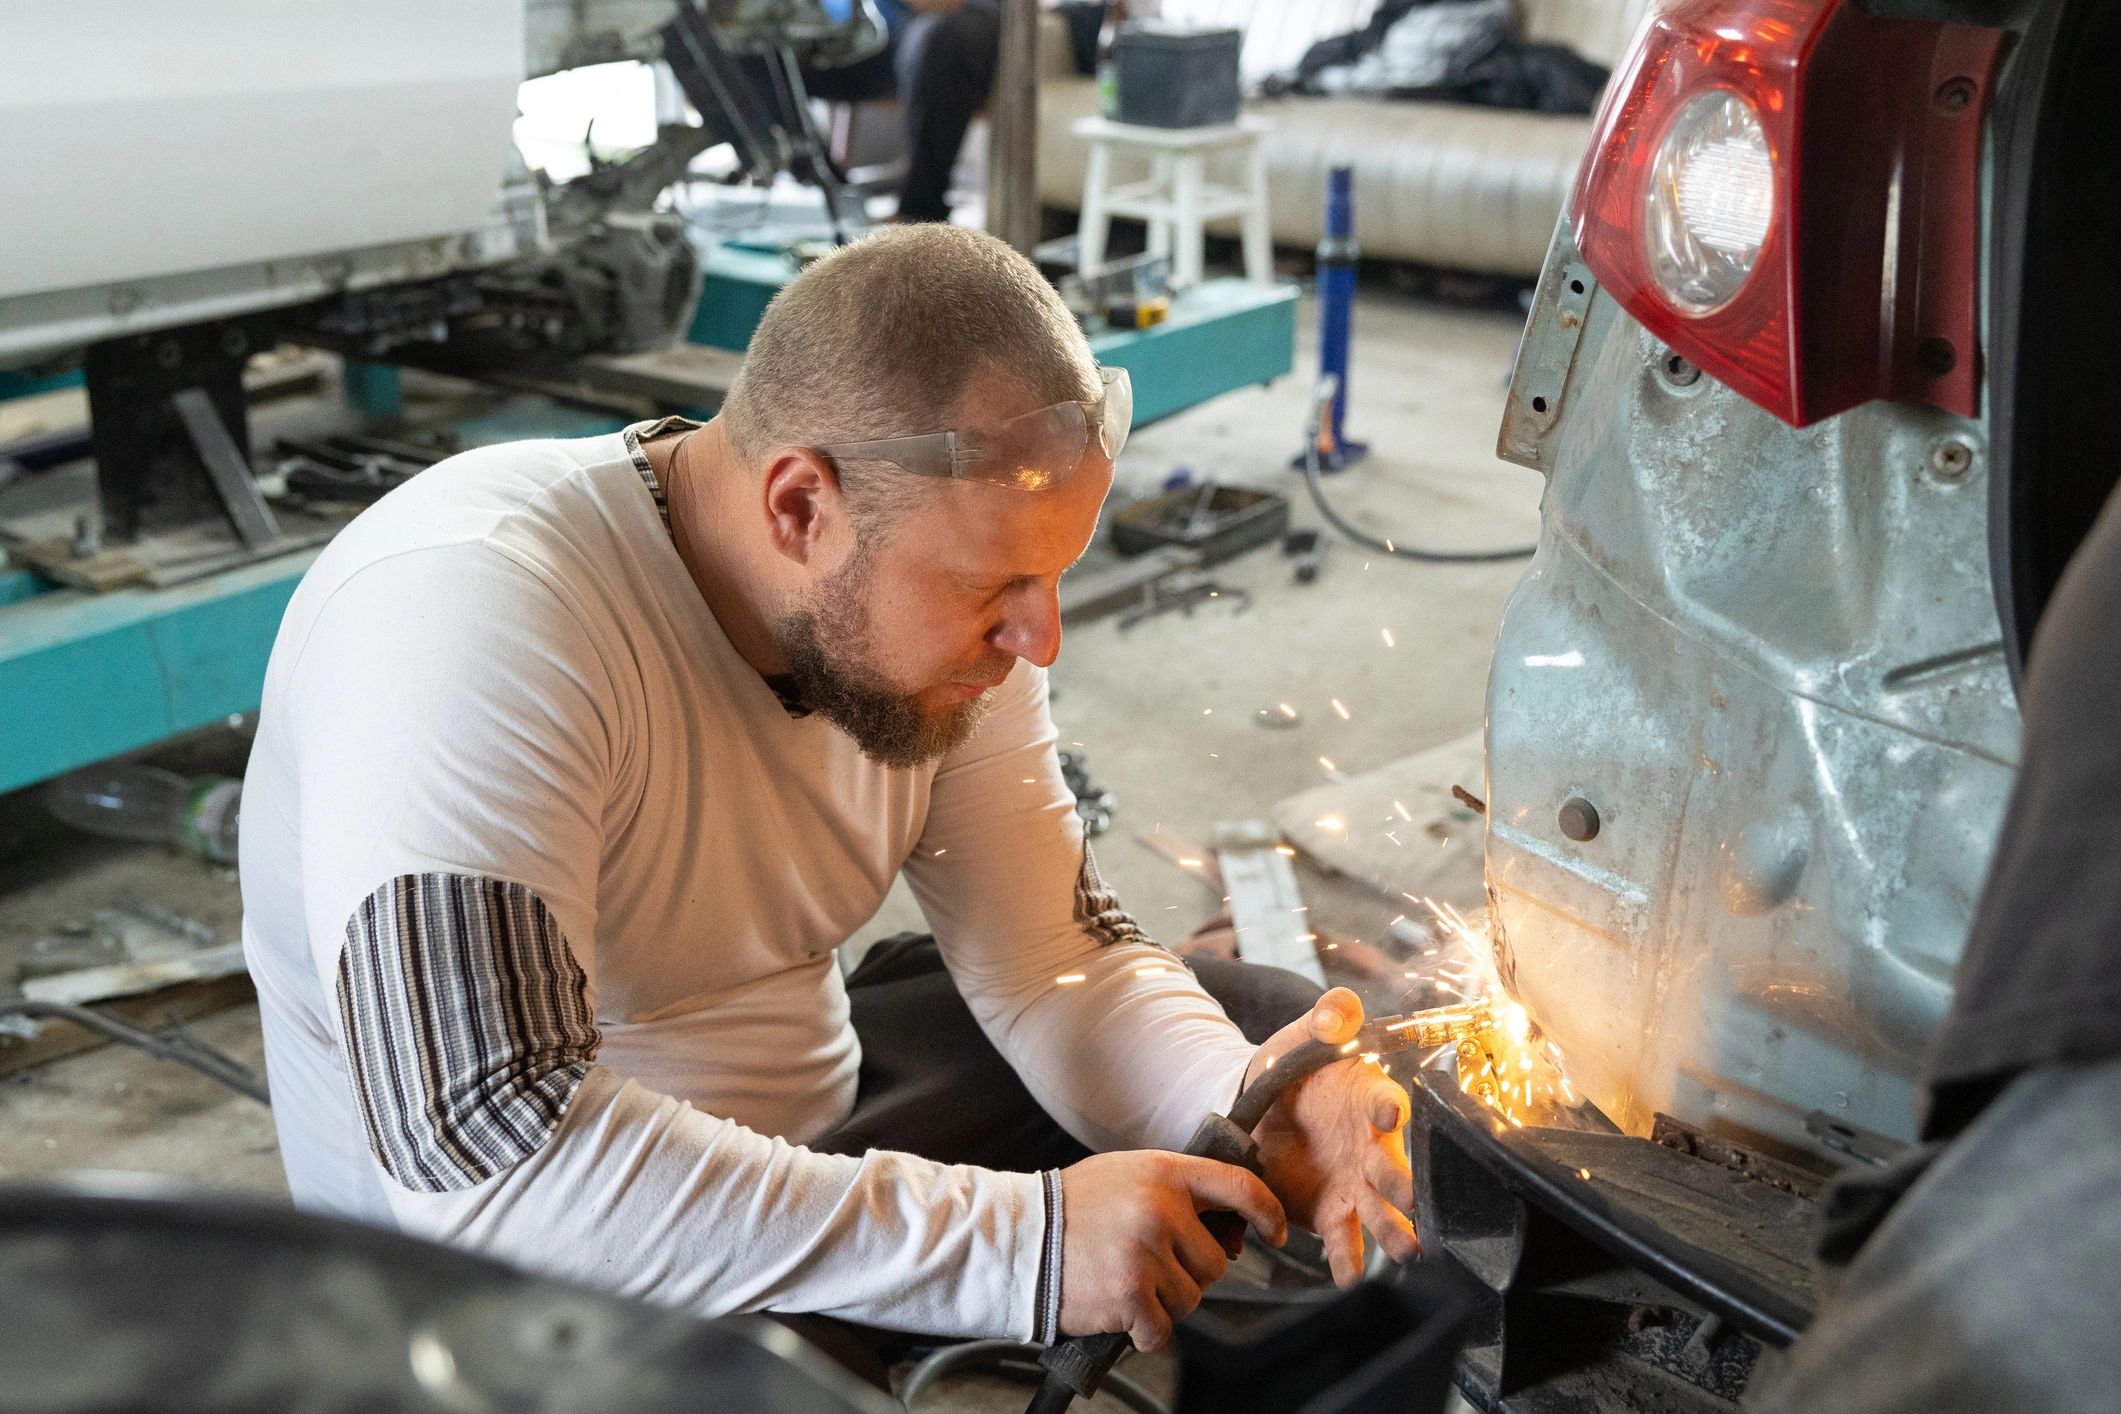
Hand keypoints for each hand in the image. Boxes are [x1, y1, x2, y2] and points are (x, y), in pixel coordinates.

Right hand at [1057, 1150, 1286, 1351]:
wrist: (1018, 1239)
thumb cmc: (1074, 1210)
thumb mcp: (1128, 1177)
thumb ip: (1176, 1192)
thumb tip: (1229, 1227)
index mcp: (1165, 1173)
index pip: (1239, 1187)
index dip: (1267, 1211)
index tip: (1274, 1231)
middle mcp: (1161, 1209)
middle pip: (1214, 1263)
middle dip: (1189, 1273)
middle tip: (1149, 1266)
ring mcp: (1146, 1252)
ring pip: (1190, 1299)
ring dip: (1163, 1303)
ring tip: (1126, 1282)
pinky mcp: (1130, 1294)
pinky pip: (1161, 1329)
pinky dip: (1143, 1330)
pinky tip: (1118, 1309)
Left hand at [1246, 987, 1418, 1283]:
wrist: (1258, 1111)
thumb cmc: (1292, 1068)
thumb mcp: (1302, 1034)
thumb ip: (1326, 1017)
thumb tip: (1337, 1011)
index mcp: (1368, 1099)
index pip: (1387, 1101)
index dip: (1389, 1107)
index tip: (1389, 1114)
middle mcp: (1372, 1146)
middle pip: (1392, 1165)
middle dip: (1403, 1183)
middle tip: (1413, 1201)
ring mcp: (1355, 1183)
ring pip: (1380, 1209)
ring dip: (1394, 1230)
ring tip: (1407, 1251)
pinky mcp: (1331, 1212)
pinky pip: (1343, 1239)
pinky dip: (1347, 1260)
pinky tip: (1349, 1279)